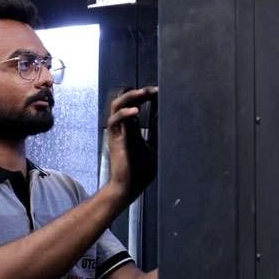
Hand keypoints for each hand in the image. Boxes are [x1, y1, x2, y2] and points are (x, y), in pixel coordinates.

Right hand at [106, 86, 157, 203]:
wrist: (128, 188)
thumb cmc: (140, 171)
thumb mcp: (153, 147)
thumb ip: (155, 133)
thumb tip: (165, 119)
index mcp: (130, 128)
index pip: (135, 104)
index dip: (146, 96)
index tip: (160, 91)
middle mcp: (121, 127)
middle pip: (124, 100)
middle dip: (139, 92)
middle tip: (154, 90)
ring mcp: (116, 132)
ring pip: (116, 106)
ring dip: (130, 97)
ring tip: (144, 93)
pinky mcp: (114, 140)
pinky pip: (114, 122)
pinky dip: (124, 114)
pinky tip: (136, 111)